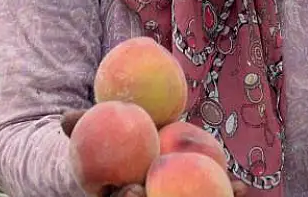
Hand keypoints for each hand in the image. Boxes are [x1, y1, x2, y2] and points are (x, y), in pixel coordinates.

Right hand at [60, 110, 249, 196]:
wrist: (125, 148)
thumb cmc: (104, 140)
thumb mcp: (90, 130)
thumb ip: (81, 126)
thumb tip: (66, 118)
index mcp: (119, 193)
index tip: (133, 189)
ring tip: (231, 192)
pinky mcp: (189, 193)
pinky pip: (206, 194)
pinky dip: (223, 192)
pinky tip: (241, 187)